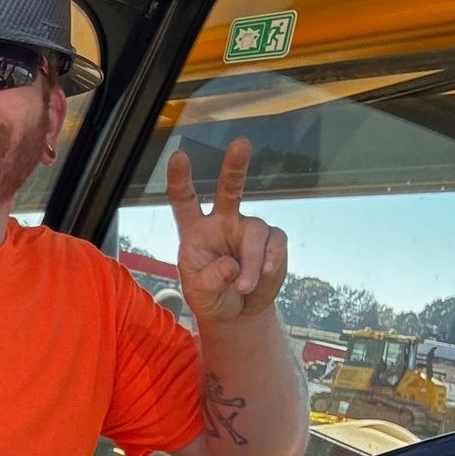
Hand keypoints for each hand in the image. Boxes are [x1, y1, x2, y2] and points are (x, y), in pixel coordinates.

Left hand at [167, 137, 286, 322]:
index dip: (180, 179)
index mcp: (195, 231)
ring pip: (256, 233)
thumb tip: (232, 265)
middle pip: (229, 189)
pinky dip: (271, 261)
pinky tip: (265, 275)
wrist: (238, 312)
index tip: (178, 156)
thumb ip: (211, 279)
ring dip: (252, 263)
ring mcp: (248, 229)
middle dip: (235, 166)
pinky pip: (275, 244)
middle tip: (241, 143)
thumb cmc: (211, 296)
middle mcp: (222, 222)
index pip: (185, 200)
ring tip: (244, 287)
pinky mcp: (272, 241)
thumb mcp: (200, 293)